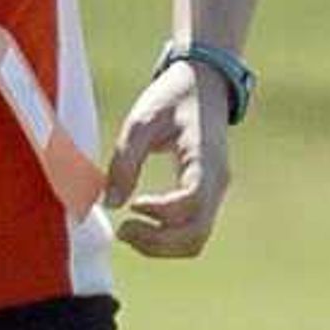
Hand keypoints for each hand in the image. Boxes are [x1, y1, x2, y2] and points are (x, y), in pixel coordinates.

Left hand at [105, 64, 230, 258]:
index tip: (132, 205)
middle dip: (157, 242)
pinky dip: (166, 237)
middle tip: (122, 230)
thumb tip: (110, 203)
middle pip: (196, 234)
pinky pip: (192, 230)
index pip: (191, 202)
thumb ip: (125, 161)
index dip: (160, 213)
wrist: (204, 84)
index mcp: (206, 159)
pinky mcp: (207, 196)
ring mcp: (216, 191)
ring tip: (128, 229)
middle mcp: (218, 181)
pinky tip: (140, 221)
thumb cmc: (171, 97)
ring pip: (196, 239)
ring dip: (161, 245)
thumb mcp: (141, 120)